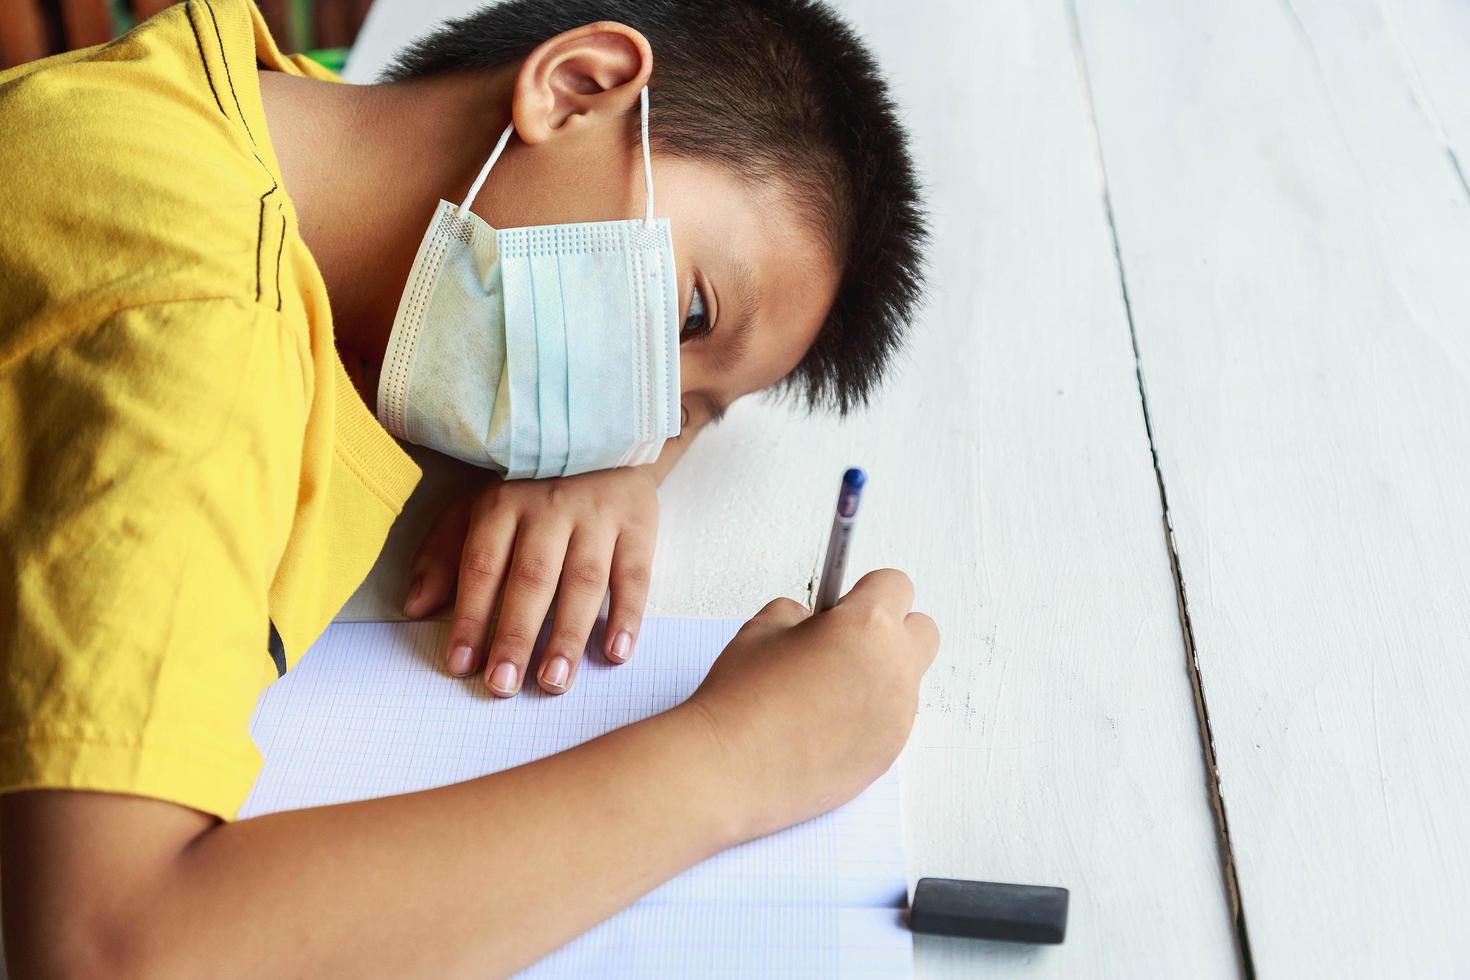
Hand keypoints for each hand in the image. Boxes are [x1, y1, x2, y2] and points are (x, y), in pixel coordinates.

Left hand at [403, 468, 659, 695]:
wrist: (605, 440)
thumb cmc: (531, 486)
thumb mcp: (478, 506)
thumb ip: (444, 554)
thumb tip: (415, 606)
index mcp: (503, 504)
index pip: (482, 565)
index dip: (471, 616)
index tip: (461, 664)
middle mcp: (550, 508)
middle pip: (531, 578)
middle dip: (515, 635)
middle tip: (502, 684)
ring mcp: (597, 517)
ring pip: (582, 581)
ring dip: (568, 635)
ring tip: (553, 681)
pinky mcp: (638, 525)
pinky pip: (634, 575)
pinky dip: (628, 616)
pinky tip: (616, 653)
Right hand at [685, 569, 939, 840]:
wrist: (729, 767)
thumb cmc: (741, 697)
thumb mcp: (761, 627)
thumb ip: (800, 614)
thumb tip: (816, 622)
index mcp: (867, 625)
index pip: (896, 584)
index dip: (867, 591)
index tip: (845, 605)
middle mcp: (894, 668)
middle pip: (922, 630)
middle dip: (891, 630)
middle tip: (847, 644)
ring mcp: (897, 716)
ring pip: (906, 680)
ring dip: (878, 677)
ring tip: (823, 695)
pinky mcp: (888, 754)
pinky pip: (891, 722)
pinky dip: (868, 718)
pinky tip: (823, 728)